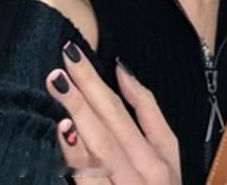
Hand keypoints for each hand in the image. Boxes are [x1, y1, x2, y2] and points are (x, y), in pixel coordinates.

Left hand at [46, 43, 180, 183]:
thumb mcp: (166, 155)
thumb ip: (149, 111)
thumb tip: (122, 70)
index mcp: (159, 155)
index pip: (123, 110)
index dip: (98, 81)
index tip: (73, 54)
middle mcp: (146, 174)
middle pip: (109, 124)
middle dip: (84, 90)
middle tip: (60, 63)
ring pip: (100, 151)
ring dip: (79, 116)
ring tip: (59, 88)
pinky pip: (90, 181)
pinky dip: (76, 160)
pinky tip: (63, 135)